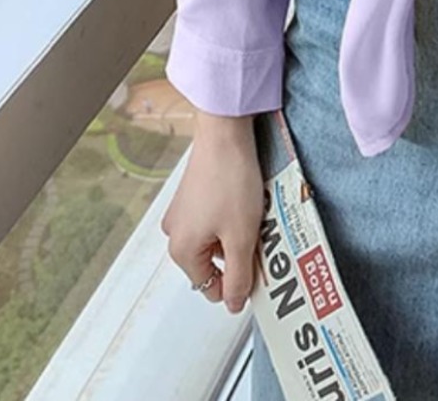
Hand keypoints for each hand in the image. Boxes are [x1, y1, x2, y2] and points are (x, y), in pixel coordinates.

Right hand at [161, 112, 262, 314]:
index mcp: (181, 251)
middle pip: (214, 261)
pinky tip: (250, 200)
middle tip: (262, 235)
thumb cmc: (231, 180)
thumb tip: (232, 305)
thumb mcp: (241, 237)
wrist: (225, 132)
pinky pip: (216, 217)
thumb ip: (237, 276)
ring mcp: (183, 212)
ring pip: (217, 238)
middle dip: (240, 253)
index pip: (210, 287)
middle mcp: (175, 233)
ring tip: (256, 214)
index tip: (260, 268)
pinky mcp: (194, 194)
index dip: (238, 282)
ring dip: (239, 232)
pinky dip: (234, 215)